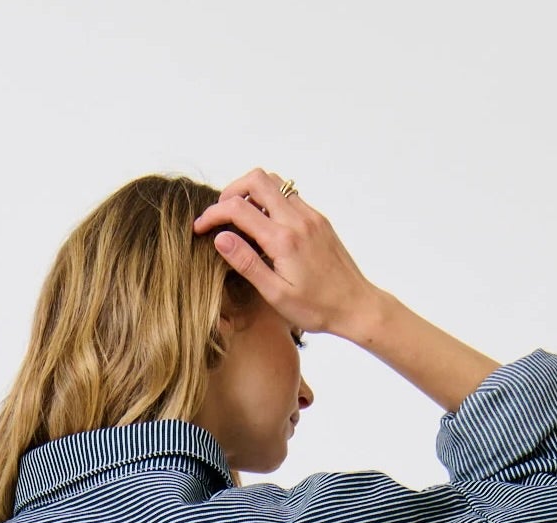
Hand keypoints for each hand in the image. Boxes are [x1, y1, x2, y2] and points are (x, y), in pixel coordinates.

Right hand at [192, 170, 381, 342]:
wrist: (356, 306)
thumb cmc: (317, 309)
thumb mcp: (276, 295)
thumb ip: (247, 263)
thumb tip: (221, 238)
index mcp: (283, 240)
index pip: (238, 209)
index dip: (213, 214)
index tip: (200, 228)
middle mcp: (297, 220)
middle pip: (256, 179)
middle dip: (231, 191)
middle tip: (221, 214)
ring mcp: (310, 215)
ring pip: (274, 182)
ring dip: (252, 193)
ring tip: (242, 219)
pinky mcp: (318, 219)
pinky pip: (289, 196)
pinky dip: (271, 201)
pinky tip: (266, 227)